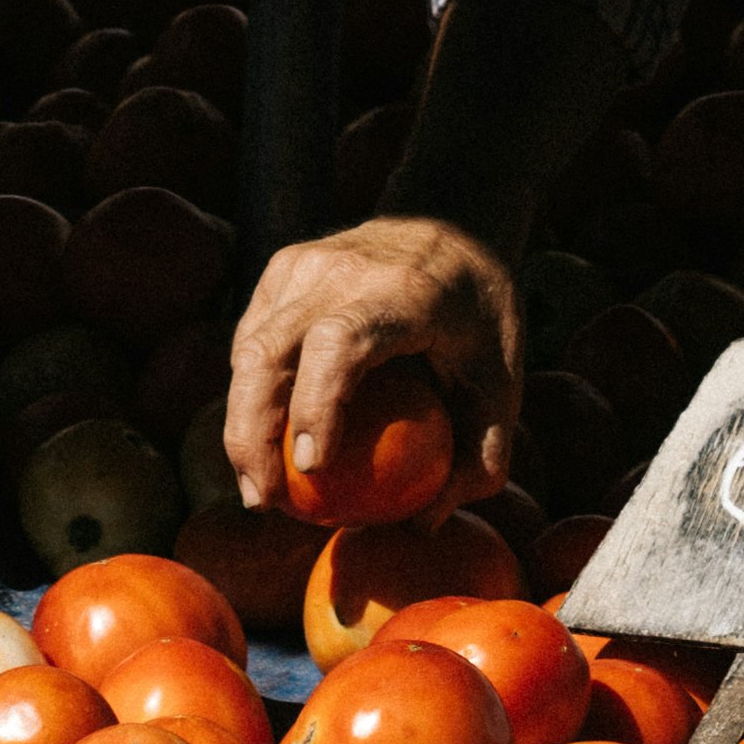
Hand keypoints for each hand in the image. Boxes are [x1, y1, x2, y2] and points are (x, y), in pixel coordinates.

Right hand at [223, 215, 524, 514]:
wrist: (453, 219)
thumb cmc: (480, 316)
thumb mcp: (502, 381)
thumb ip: (481, 456)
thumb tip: (425, 525)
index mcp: (401, 290)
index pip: (339, 346)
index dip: (316, 407)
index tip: (311, 470)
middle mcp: (341, 270)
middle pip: (268, 353)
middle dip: (250, 435)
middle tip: (263, 502)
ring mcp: (303, 264)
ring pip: (248, 351)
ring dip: (240, 425)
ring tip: (257, 488)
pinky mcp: (282, 268)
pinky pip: (252, 340)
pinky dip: (251, 395)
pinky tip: (263, 445)